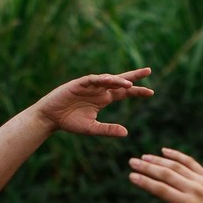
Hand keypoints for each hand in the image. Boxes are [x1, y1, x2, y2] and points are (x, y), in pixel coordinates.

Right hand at [36, 68, 153, 136]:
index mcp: (103, 99)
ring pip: (107, 79)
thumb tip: (126, 133)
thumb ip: (108, 129)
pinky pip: (93, 80)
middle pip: (120, 81)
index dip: (136, 92)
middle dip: (134, 76)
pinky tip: (111, 81)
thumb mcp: (92, 128)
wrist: (50, 118)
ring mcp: (89, 85)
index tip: (151, 92)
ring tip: (130, 85)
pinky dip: (102, 80)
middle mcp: (99, 90)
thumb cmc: (70, 122)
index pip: (124, 93)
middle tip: (148, 70)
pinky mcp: (79, 84)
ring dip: (118, 81)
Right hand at [127, 148, 202, 202]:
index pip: (161, 190)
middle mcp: (194, 190)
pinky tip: (164, 151)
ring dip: (159, 160)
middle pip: (166, 174)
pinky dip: (177, 155)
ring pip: (177, 166)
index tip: (132, 176)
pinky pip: (190, 162)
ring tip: (143, 157)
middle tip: (132, 162)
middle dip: (147, 167)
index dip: (145, 182)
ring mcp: (201, 181)